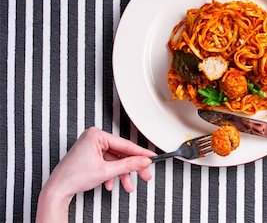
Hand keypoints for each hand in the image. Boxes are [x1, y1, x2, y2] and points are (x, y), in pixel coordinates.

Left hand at [36, 127, 155, 222]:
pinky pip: (108, 162)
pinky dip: (111, 174)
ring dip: (122, 174)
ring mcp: (92, 146)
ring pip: (115, 160)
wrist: (57, 189)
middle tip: (144, 174)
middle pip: (121, 153)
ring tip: (127, 185)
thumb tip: (142, 160)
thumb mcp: (106, 171)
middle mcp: (94, 137)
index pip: (125, 144)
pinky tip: (111, 183)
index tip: (151, 157)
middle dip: (131, 167)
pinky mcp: (91, 154)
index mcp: (96, 135)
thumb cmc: (73, 177)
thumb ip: (128, 165)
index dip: (140, 153)